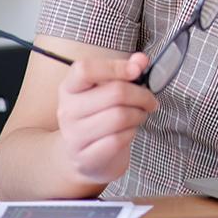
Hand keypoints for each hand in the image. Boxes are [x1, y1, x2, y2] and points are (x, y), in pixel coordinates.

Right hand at [56, 52, 158, 185]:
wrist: (81, 156)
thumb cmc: (99, 116)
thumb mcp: (108, 90)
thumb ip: (126, 70)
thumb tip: (141, 60)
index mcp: (70, 88)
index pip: (85, 70)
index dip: (115, 67)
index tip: (136, 71)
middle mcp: (67, 111)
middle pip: (115, 92)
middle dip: (142, 95)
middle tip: (149, 101)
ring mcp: (74, 136)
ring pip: (120, 116)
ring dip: (139, 115)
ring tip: (140, 115)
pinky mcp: (85, 158)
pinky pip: (119, 140)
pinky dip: (132, 133)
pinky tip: (129, 131)